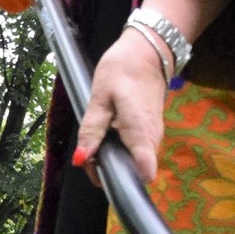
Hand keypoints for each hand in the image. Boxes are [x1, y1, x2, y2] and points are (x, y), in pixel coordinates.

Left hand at [74, 29, 167, 185]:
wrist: (147, 53)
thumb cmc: (123, 71)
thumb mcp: (100, 97)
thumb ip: (92, 130)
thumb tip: (80, 159)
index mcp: (140, 132)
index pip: (143, 173)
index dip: (120, 180)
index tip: (100, 170)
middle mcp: (152, 139)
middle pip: (133, 171)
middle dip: (108, 168)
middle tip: (88, 151)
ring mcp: (154, 136)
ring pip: (133, 161)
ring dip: (113, 158)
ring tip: (96, 139)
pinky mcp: (150, 132)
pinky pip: (136, 150)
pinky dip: (120, 148)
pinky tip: (108, 133)